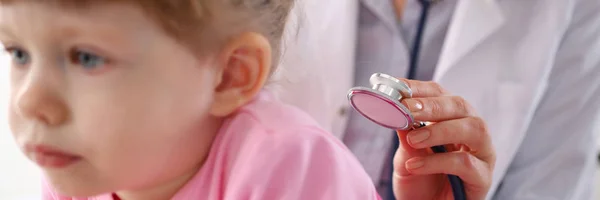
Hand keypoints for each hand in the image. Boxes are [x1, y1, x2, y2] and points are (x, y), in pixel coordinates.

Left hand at [392, 79, 495, 199]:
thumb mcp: (406, 154)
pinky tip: (415, 165)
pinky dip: (437, 162)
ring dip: (440, 130)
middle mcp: (471, 130)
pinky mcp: (483, 177)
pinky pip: (465, 163)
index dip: (419, 88)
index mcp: (451, 118)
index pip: (440, 93)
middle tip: (407, 109)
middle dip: (432, 105)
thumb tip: (395, 109)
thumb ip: (405, 134)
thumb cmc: (419, 181)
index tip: (397, 87)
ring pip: (473, 128)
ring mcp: (482, 153)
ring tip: (414, 139)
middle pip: (461, 105)